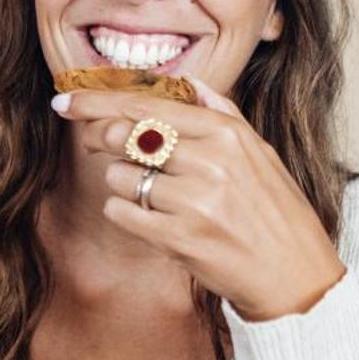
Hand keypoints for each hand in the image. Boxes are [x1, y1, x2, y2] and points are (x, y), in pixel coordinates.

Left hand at [53, 77, 345, 320]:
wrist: (294, 275)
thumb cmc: (275, 213)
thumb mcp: (260, 154)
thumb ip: (223, 114)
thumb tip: (191, 84)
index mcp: (227, 134)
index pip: (148, 106)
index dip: (98, 102)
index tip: (65, 101)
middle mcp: (211, 162)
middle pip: (127, 135)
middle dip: (101, 137)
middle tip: (97, 143)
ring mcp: (194, 201)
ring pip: (120, 176)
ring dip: (123, 183)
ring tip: (154, 196)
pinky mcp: (179, 238)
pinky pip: (121, 212)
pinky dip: (123, 213)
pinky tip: (148, 218)